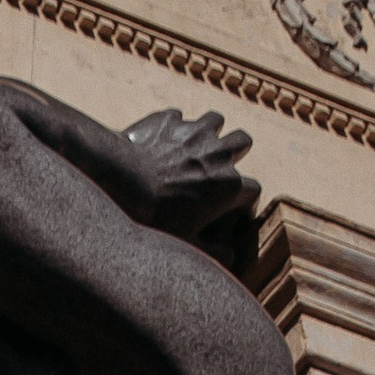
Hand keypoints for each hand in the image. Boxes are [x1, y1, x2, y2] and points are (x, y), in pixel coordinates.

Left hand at [119, 107, 256, 239]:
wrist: (122, 184)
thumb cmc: (155, 221)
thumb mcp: (187, 245)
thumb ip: (215, 252)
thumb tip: (232, 256)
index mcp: (229, 184)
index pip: (252, 190)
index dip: (244, 201)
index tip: (232, 208)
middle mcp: (219, 152)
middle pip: (242, 141)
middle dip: (235, 151)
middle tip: (219, 164)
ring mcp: (195, 131)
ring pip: (215, 120)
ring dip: (208, 131)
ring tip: (193, 145)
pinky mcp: (169, 120)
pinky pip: (177, 117)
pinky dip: (171, 127)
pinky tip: (158, 141)